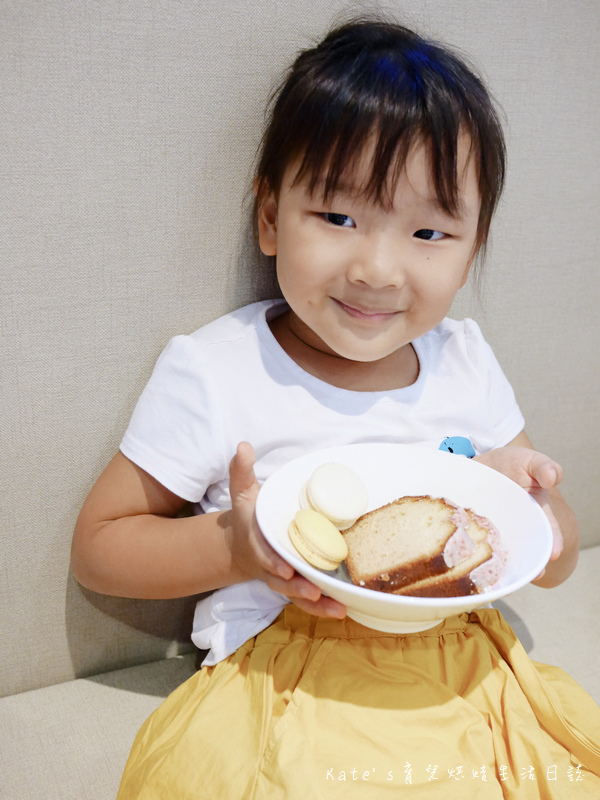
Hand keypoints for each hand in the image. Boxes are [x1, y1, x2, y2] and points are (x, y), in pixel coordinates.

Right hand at [224, 442, 346, 617]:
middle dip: (298, 587)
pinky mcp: (296, 586)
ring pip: (298, 596)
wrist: (242, 545)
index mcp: (259, 543)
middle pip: (283, 581)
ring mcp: (283, 579)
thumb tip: (243, 446)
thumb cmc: (249, 516)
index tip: (286, 568)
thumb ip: (241, 472)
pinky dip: (323, 608)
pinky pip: (308, 601)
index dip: (274, 562)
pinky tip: (343, 610)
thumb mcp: (242, 493)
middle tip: (315, 591)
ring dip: (316, 605)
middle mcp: (270, 566)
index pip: (264, 554)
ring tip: (337, 609)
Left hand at [474, 446, 563, 578]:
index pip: (547, 530)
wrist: (483, 464)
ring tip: (499, 576)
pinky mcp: (470, 530)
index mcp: (535, 514)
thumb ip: (544, 467)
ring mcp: (491, 531)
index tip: (554, 553)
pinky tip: (464, 560)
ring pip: (496, 553)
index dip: (552, 542)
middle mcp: (515, 528)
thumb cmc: (513, 465)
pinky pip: (469, 542)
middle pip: (523, 550)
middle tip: (534, 574)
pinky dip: (466, 550)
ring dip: (497, 565)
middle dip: (529, 563)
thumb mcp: (530, 461)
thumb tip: (551, 477)